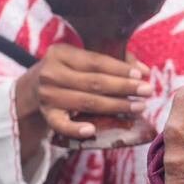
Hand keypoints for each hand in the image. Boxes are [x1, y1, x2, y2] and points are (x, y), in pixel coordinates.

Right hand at [14, 44, 150, 140]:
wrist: (35, 87)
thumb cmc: (72, 70)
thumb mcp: (86, 59)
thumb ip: (116, 61)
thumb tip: (144, 71)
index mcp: (61, 53)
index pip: (96, 61)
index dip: (120, 69)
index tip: (141, 76)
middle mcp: (50, 73)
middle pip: (94, 82)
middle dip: (124, 88)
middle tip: (148, 91)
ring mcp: (46, 95)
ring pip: (86, 102)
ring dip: (115, 106)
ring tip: (138, 107)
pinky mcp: (46, 114)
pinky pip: (61, 125)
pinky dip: (76, 129)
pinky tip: (93, 130)